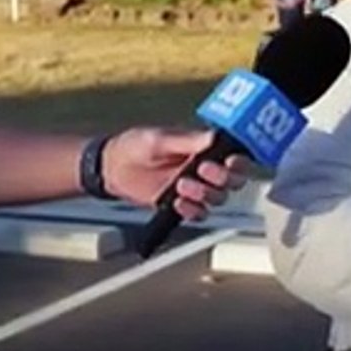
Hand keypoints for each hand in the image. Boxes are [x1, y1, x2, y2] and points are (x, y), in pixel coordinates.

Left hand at [101, 128, 251, 220]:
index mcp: (204, 149)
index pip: (235, 157)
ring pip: (218, 198)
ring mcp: (195, 189)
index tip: (230, 161)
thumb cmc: (135, 146)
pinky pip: (198, 213)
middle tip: (202, 170)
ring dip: (204, 194)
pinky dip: (191, 210)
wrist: (112, 167)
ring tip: (181, 186)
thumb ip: (188, 140)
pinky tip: (176, 202)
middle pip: (233, 181)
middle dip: (223, 178)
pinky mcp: (182, 205)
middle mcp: (205, 170)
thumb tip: (214, 136)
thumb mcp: (160, 139)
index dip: (239, 162)